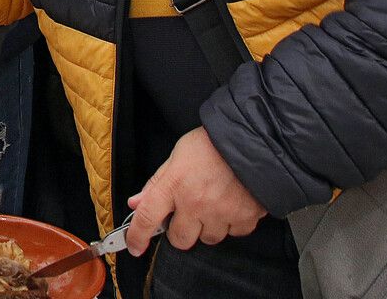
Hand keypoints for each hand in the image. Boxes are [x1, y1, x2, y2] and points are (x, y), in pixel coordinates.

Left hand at [124, 127, 266, 255]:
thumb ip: (157, 182)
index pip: (147, 217)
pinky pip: (234, 233)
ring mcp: (221, 212)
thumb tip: (136, 203)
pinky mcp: (245, 217)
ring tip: (214, 203)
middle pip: (180, 239)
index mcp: (174, 184)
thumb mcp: (177, 155)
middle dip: (180, 230)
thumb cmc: (211, 144)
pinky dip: (232, 223)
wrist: (252, 139)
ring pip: (208, 238)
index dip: (137, 236)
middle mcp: (195, 203)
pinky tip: (232, 203)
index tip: (134, 247)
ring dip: (208, 226)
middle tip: (187, 213)